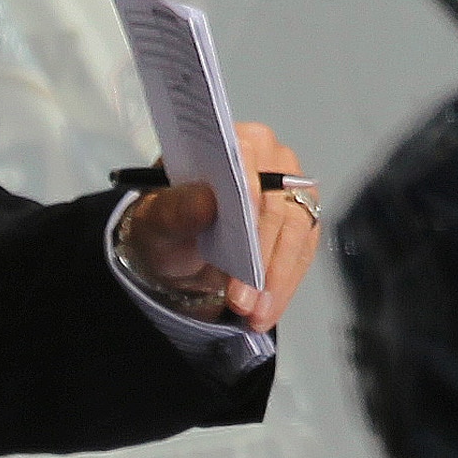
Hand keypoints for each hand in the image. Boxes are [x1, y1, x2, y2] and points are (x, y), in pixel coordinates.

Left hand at [122, 121, 316, 336]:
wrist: (176, 247)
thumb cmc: (165, 223)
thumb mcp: (155, 220)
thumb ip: (177, 208)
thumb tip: (208, 199)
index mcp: (233, 141)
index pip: (249, 165)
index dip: (250, 202)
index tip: (246, 242)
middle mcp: (272, 159)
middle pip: (276, 207)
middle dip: (260, 259)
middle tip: (241, 300)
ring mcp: (291, 191)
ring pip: (295, 235)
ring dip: (275, 280)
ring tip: (253, 316)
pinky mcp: (302, 221)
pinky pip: (301, 254)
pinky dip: (284, 286)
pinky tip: (266, 312)